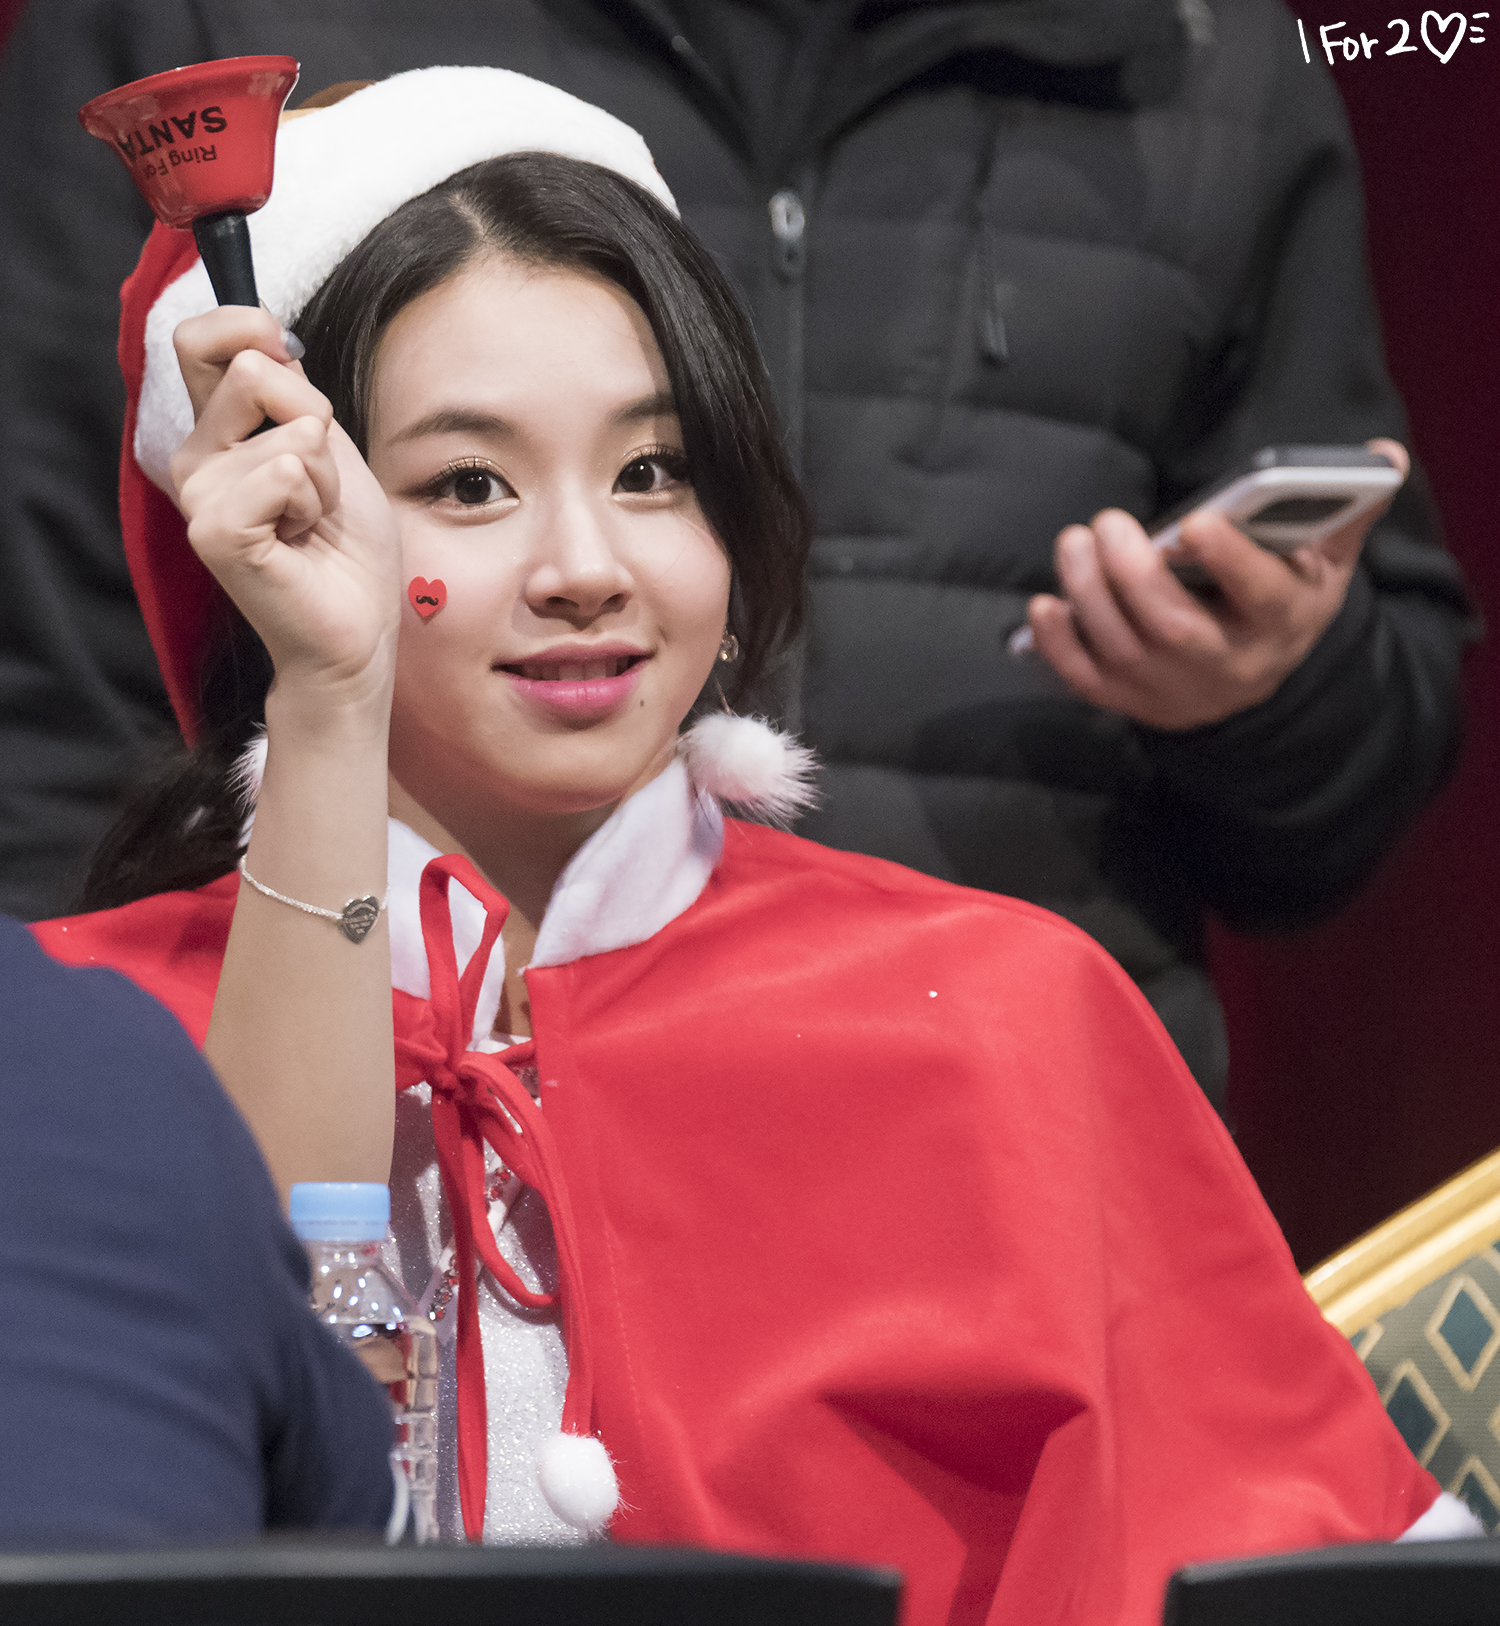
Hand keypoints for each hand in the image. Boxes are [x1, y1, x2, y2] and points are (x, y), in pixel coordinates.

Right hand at [169, 307, 401, 708]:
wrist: (357, 628)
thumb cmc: (347, 547)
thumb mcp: (333, 451)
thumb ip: (293, 393)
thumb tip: (262, 342)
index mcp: (218, 434)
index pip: (200, 340)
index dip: (246, 326)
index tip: (284, 355)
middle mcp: (196, 459)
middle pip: (255, 372)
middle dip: (316, 422)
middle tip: (317, 486)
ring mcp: (199, 495)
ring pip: (289, 430)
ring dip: (325, 477)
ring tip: (311, 523)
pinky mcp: (216, 530)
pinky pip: (286, 472)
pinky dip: (315, 502)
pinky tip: (301, 540)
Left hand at [1026, 439, 1408, 729]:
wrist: (1255, 678)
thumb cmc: (1284, 597)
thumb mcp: (1326, 559)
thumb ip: (1346, 508)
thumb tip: (1381, 456)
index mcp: (1284, 620)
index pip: (1262, 595)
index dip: (1230, 560)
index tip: (1195, 522)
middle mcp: (1228, 665)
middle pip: (1173, 629)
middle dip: (1133, 575)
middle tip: (1107, 521)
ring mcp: (1175, 690)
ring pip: (1123, 650)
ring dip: (1089, 595)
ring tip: (1075, 541)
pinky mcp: (1131, 701)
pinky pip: (1087, 681)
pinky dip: (1059, 646)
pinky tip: (1046, 604)